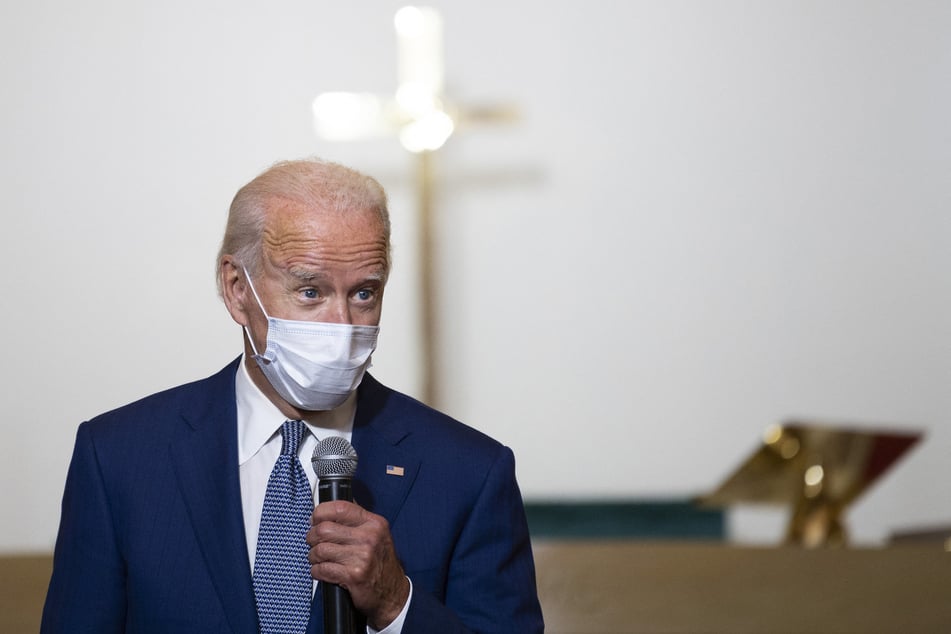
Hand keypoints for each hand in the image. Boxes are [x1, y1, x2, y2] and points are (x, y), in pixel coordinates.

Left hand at [307, 501, 409, 629]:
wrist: (392, 593)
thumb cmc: (380, 563)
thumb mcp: (377, 534)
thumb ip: (357, 520)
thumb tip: (330, 508)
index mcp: (374, 523)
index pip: (340, 508)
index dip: (320, 512)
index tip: (315, 519)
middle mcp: (370, 537)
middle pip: (324, 529)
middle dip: (312, 537)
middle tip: (313, 542)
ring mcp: (362, 557)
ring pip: (320, 550)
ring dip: (313, 556)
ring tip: (318, 559)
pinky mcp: (354, 576)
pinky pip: (322, 569)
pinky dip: (317, 571)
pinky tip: (323, 571)